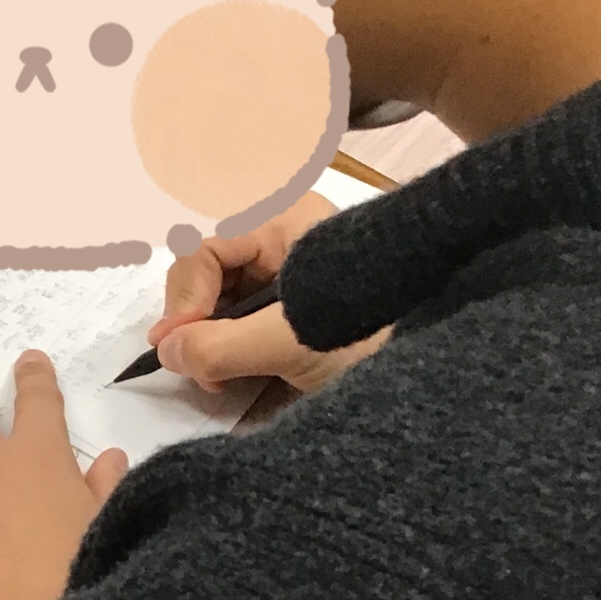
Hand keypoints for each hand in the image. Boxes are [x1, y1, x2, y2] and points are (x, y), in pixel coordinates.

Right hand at [147, 192, 390, 393]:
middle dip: (193, 322)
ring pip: (220, 298)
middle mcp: (284, 238)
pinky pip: (239, 319)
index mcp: (287, 220)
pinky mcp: (294, 308)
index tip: (179, 348)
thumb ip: (221, 347)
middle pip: (208, 272)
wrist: (433, 376)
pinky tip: (229, 375)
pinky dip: (226, 348)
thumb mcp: (293, 342)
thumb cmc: (374, 339)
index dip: (185, 298)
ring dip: (205, 340)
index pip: (206, 249)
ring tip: (214, 379)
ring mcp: (288, 273)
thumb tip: (167, 352)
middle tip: (194, 369)